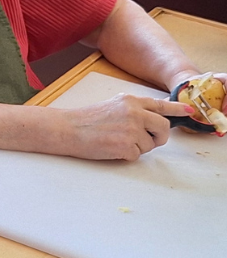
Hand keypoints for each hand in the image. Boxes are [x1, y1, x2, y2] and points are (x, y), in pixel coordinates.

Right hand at [60, 93, 190, 160]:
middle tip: (147, 141)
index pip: (161, 105)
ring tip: (117, 143)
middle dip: (158, 137)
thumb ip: (134, 110)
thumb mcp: (113, 106)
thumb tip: (152, 120)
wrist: (67, 129)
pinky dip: (125, 156)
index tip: (189, 112)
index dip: (178, 110)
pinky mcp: (125, 145)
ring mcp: (131, 129)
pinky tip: (111, 149)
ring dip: (137, 148)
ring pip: (150, 144)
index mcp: (132, 101)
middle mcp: (135, 113)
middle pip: (163, 127)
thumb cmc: (86, 120)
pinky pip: (137, 156)